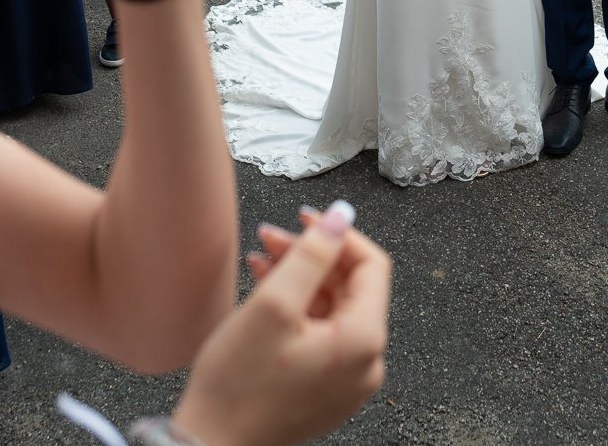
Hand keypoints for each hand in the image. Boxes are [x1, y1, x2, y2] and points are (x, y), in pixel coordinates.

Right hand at [176, 206, 390, 445]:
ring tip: (262, 260)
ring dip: (300, 278)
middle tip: (273, 237)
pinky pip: (322, 334)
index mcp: (362, 342)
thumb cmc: (236, 390)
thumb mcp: (273, 305)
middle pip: (351, 287)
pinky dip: (298, 308)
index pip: (371, 265)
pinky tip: (267, 292)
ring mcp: (347, 381)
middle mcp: (365, 365)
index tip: (307, 217)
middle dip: (312, 255)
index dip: (338, 234)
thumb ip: (311, 254)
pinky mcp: (325, 389)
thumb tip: (341, 216)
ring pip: (333, 308)